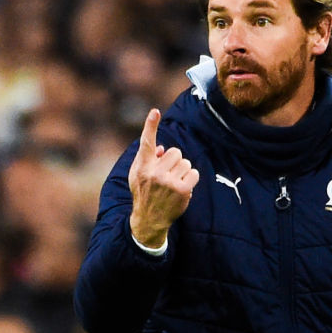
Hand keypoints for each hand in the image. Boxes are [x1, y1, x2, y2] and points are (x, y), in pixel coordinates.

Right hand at [127, 109, 197, 247]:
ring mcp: (168, 182)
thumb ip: (147, 159)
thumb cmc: (144, 193)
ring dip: (183, 171)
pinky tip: (183, 187)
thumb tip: (163, 148)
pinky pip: (194, 173)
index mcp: (142, 166)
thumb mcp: (138, 175)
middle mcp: (154, 173)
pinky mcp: (181, 190)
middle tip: (168, 175)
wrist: (149, 220)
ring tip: (174, 183)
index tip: (155, 112)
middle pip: (175, 152)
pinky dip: (191, 178)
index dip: (150, 125)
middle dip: (174, 162)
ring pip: (185, 162)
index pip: (147, 142)